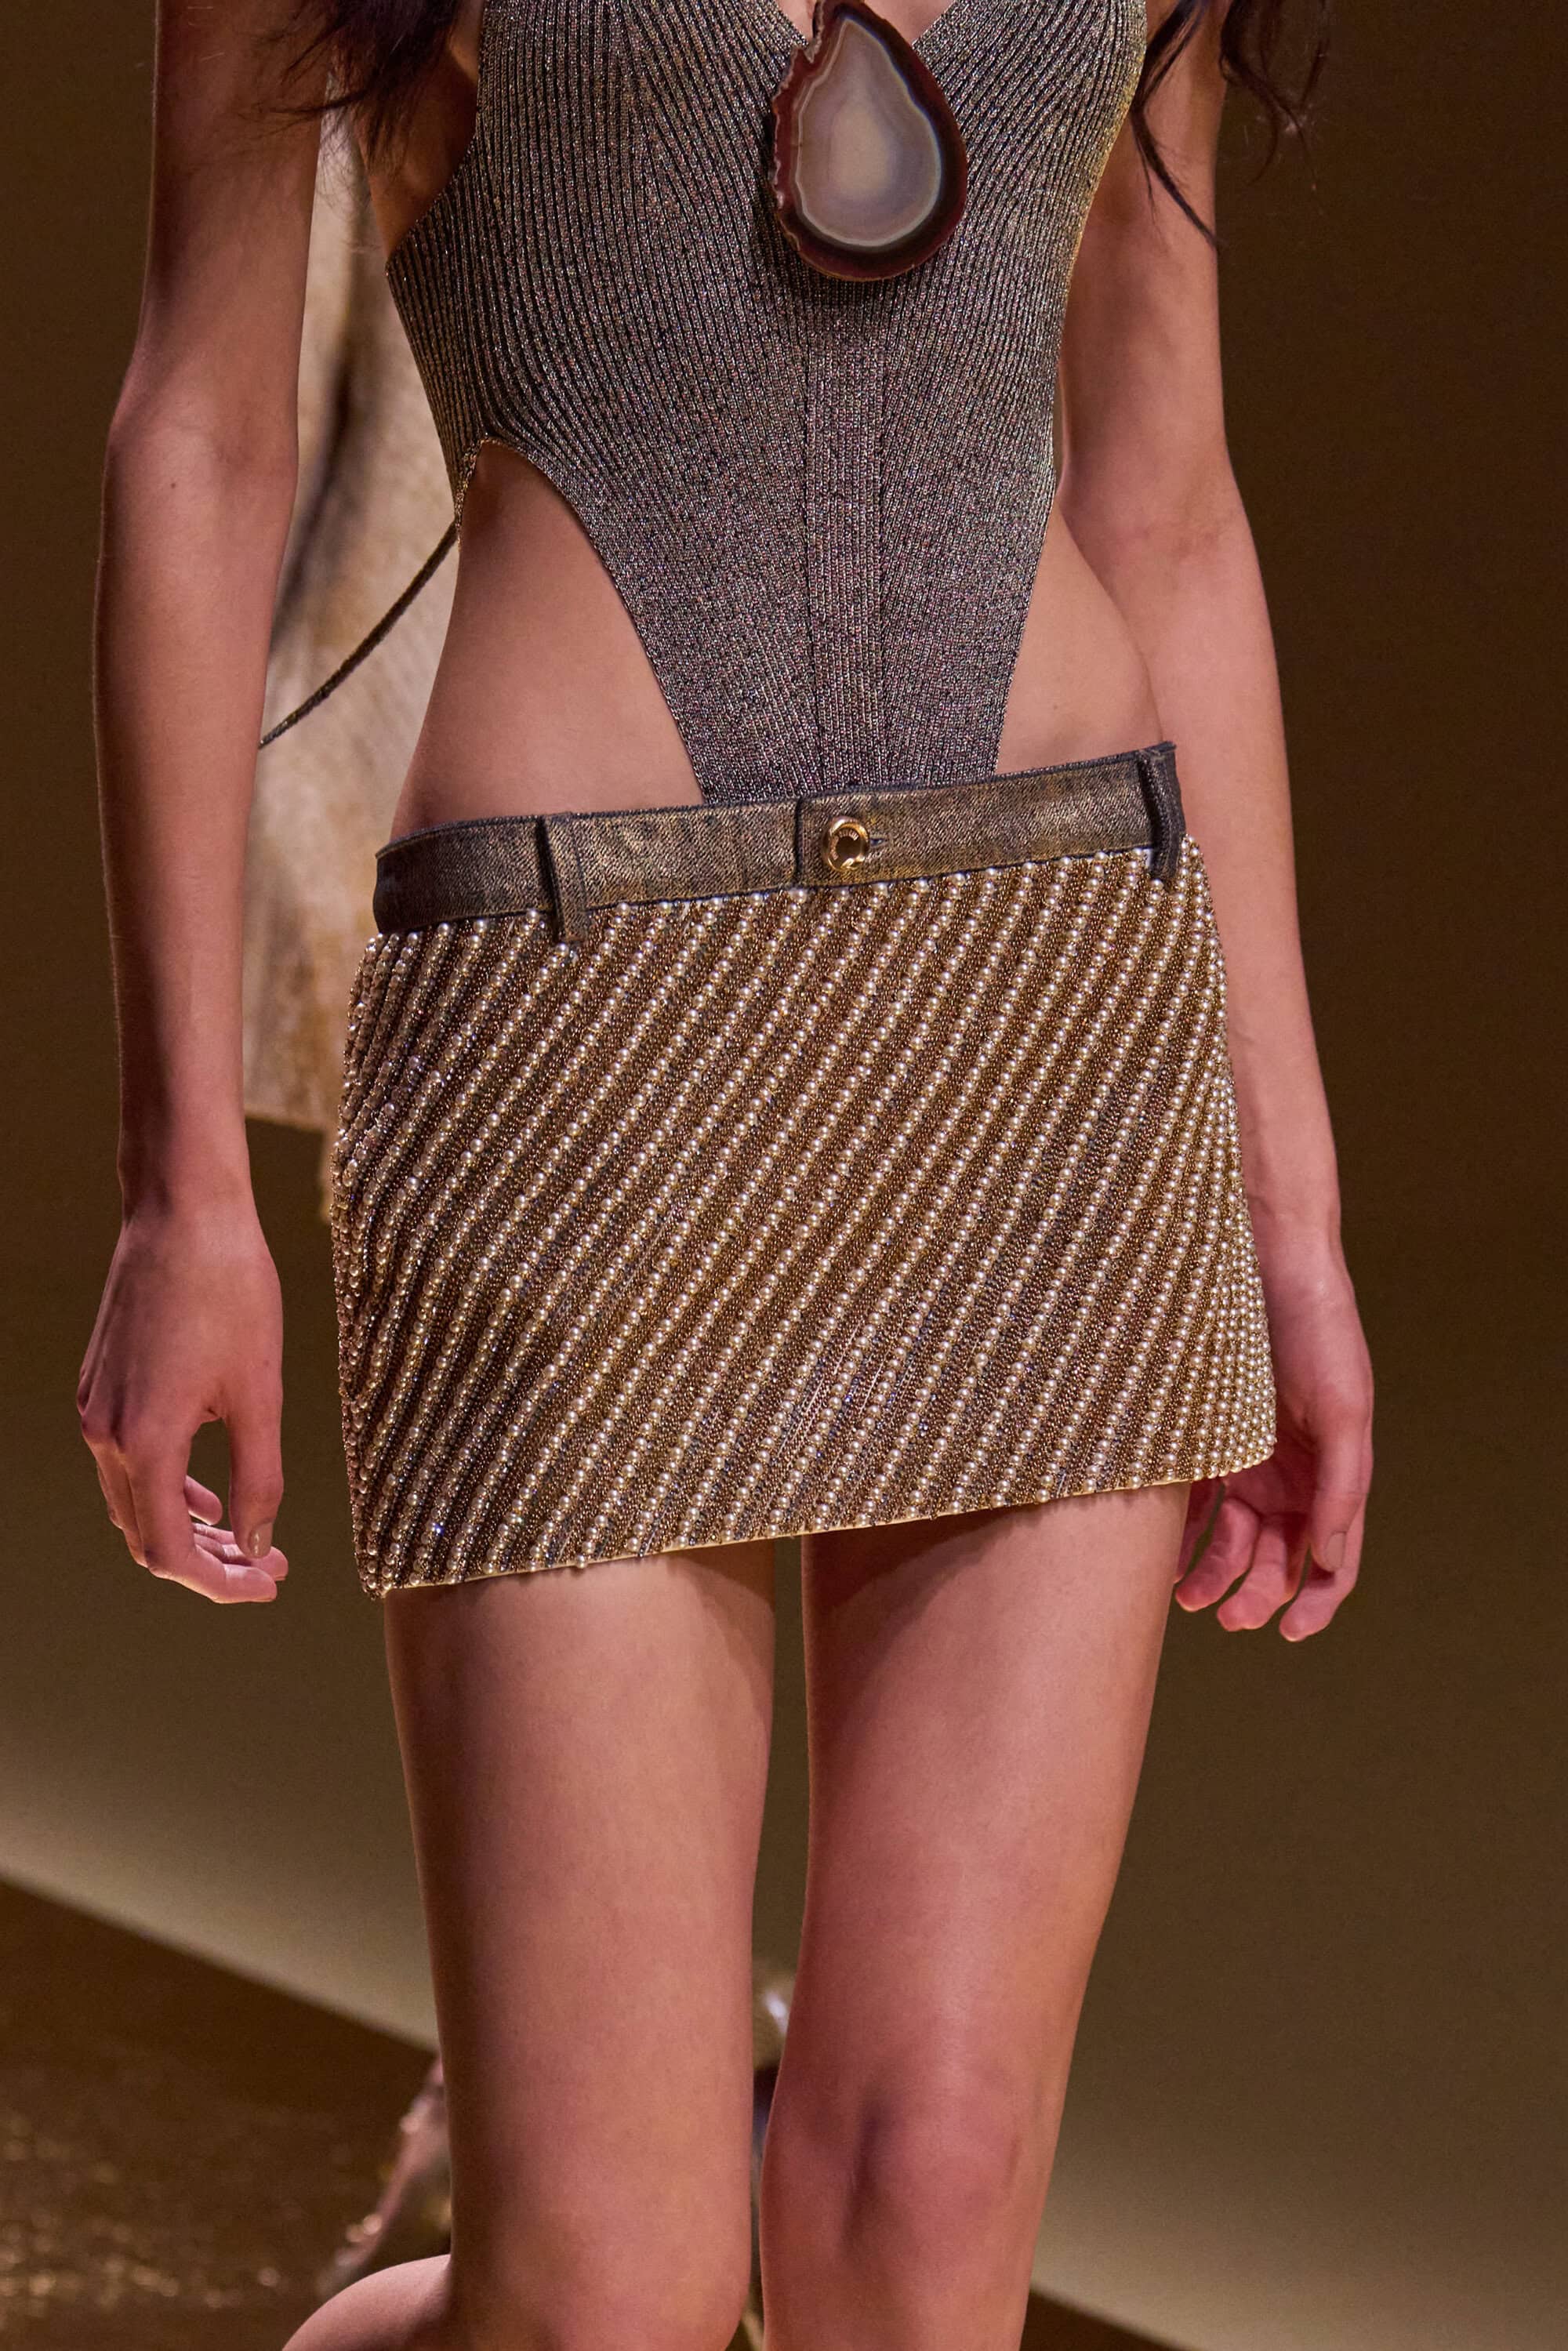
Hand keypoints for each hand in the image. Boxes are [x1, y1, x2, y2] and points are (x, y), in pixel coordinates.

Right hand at [77, 1196, 287, 1602]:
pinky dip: (169, 1486)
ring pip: (135, 1500)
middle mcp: (105, 1432)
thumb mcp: (261, 1393)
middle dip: (209, 1561)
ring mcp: (95, 1408)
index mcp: (145, 1441)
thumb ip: (259, 1478)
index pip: (169, 1551)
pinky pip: (128, 1461)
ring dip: (189, 1525)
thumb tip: (256, 1543)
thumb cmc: (231, 1291)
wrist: (184, 1212)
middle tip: (270, 1566)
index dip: (219, 1582)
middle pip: (147, 1534)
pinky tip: (211, 1489)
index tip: (269, 1584)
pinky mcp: (100, 1385)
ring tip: (248, 1536)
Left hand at [1175, 1239, 1372, 1639]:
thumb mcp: (1342, 1408)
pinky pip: (1191, 1501)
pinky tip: (1158, 1555)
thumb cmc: (1317, 1332)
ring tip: (1184, 1597)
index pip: (1332, 1560)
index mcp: (1330, 1475)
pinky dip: (1178, 1534)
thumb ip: (1342, 1485)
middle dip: (1255, 1596)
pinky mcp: (1202, 1439)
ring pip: (1230, 1539)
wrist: (1264, 1263)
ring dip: (1213, 1575)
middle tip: (1224, 1619)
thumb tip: (1332, 1559)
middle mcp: (1290, 1476)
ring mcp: (1246, 1460)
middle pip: (1275, 1558)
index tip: (1288, 1633)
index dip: (1315, 1603)